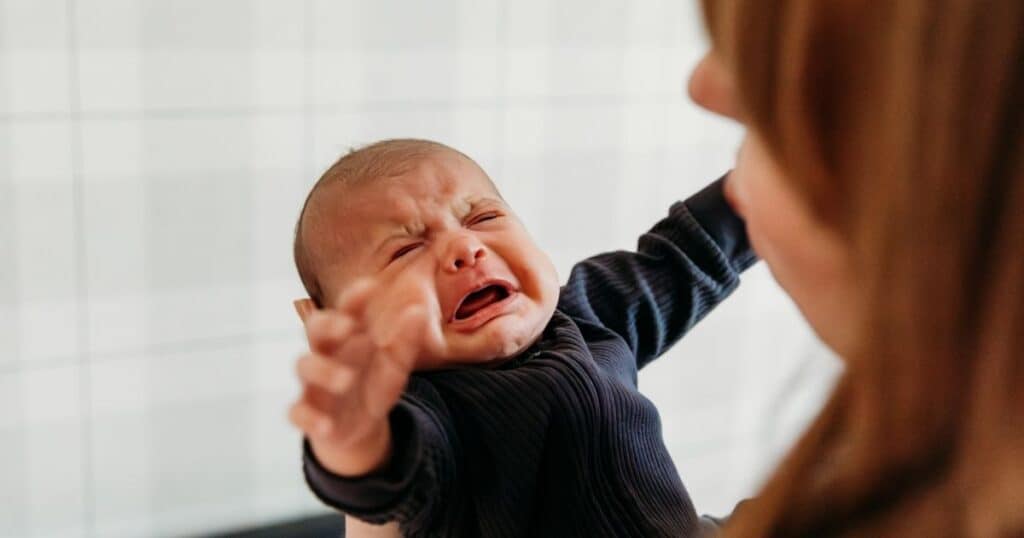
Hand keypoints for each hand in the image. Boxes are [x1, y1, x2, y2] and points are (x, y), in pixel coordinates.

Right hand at [288, 278, 437, 475]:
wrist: (360, 429)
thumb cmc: (373, 385)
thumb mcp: (395, 364)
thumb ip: (405, 340)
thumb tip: (417, 310)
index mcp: (348, 337)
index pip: (346, 310)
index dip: (353, 298)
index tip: (369, 287)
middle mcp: (326, 354)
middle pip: (314, 329)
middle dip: (327, 324)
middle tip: (348, 326)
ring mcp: (314, 382)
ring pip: (303, 366)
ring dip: (322, 370)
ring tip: (347, 379)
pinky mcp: (308, 412)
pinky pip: (297, 412)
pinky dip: (309, 418)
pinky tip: (326, 425)